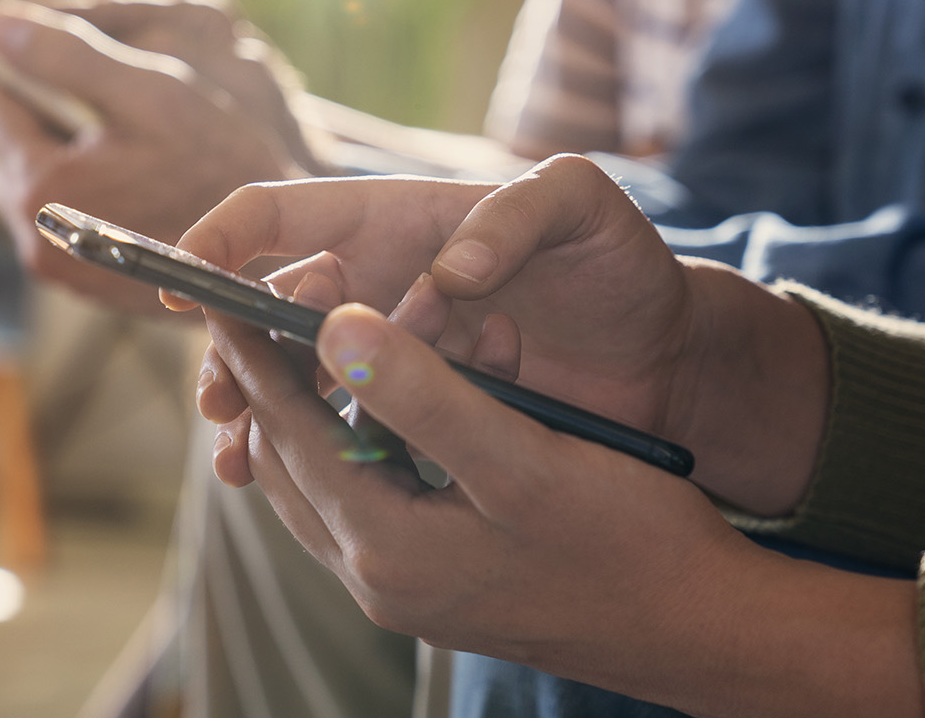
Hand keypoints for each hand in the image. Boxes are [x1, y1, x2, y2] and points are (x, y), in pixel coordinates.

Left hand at [0, 3, 309, 314]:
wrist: (273, 249)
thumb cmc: (222, 162)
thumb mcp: (149, 91)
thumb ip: (67, 56)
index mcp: (44, 185)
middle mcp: (40, 237)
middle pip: (5, 153)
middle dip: (18, 112)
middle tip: (37, 77)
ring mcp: (62, 267)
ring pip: (30, 188)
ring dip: (48, 151)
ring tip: (89, 124)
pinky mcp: (86, 283)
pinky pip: (59, 219)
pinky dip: (73, 185)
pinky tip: (116, 167)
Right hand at [179, 155, 830, 514]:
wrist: (666, 357)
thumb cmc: (620, 260)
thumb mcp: (584, 206)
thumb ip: (519, 214)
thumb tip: (450, 270)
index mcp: (395, 220)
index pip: (281, 213)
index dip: (224, 236)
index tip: (191, 279)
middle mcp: (375, 282)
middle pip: (269, 305)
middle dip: (233, 345)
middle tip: (223, 394)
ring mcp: (388, 351)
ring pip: (290, 377)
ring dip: (254, 408)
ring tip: (236, 450)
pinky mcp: (411, 411)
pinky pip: (333, 430)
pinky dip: (297, 453)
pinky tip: (270, 481)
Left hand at [195, 281, 924, 715]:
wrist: (698, 628)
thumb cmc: (628, 539)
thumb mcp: (523, 455)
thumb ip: (425, 393)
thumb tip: (337, 330)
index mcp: (389, 546)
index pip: (291, 434)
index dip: (258, 358)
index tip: (227, 297)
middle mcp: (380, 579)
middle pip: (290, 466)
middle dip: (267, 387)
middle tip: (250, 313)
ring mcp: (406, 591)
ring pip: (318, 492)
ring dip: (302, 423)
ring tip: (291, 354)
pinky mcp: (435, 588)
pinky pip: (357, 509)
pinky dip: (345, 455)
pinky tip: (364, 418)